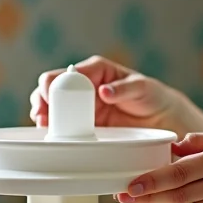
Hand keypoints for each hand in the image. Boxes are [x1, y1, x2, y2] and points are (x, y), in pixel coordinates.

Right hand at [30, 56, 179, 129]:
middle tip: (42, 113)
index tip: (50, 96)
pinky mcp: (82, 122)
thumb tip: (104, 91)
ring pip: (52, 103)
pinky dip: (52, 125)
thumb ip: (124, 88)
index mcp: (97, 70)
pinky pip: (62, 121)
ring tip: (42, 122)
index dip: (56, 83)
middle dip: (43, 97)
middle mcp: (85, 85)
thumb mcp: (143, 88)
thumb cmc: (152, 96)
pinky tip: (49, 132)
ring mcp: (82, 104)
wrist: (161, 118)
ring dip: (43, 111)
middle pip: (53, 86)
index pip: (70, 73)